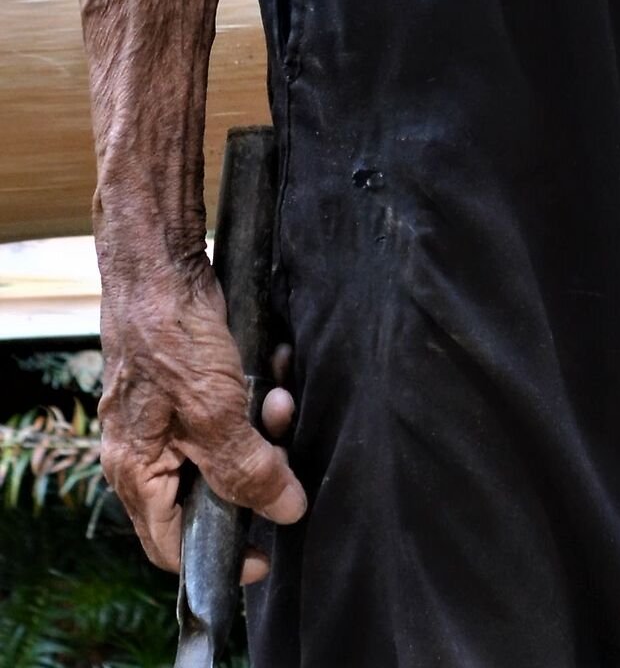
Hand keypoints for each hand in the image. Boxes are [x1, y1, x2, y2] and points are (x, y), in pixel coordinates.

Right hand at [98, 259, 304, 581]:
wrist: (158, 261)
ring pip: (229, 444)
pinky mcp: (189, 380)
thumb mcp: (215, 412)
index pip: (171, 545)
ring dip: (264, 423)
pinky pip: (232, 406)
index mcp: (138, 472)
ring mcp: (167, 413)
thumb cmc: (170, 336)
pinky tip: (275, 364)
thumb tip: (286, 511)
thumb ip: (248, 469)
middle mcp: (147, 449)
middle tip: (283, 444)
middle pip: (211, 491)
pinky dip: (258, 392)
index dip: (220, 554)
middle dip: (256, 469)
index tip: (265, 555)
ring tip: (281, 397)